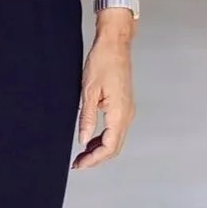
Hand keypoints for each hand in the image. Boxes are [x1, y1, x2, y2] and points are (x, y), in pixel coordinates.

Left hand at [74, 19, 134, 167]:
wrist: (115, 43)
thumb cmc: (103, 61)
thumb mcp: (89, 91)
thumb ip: (86, 118)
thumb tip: (83, 140)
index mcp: (119, 113)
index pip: (109, 147)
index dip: (94, 159)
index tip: (79, 164)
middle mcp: (127, 114)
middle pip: (115, 147)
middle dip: (97, 158)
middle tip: (79, 162)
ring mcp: (127, 110)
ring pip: (116, 139)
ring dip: (100, 148)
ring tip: (82, 152)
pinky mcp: (124, 105)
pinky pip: (116, 128)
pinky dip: (105, 137)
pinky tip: (92, 137)